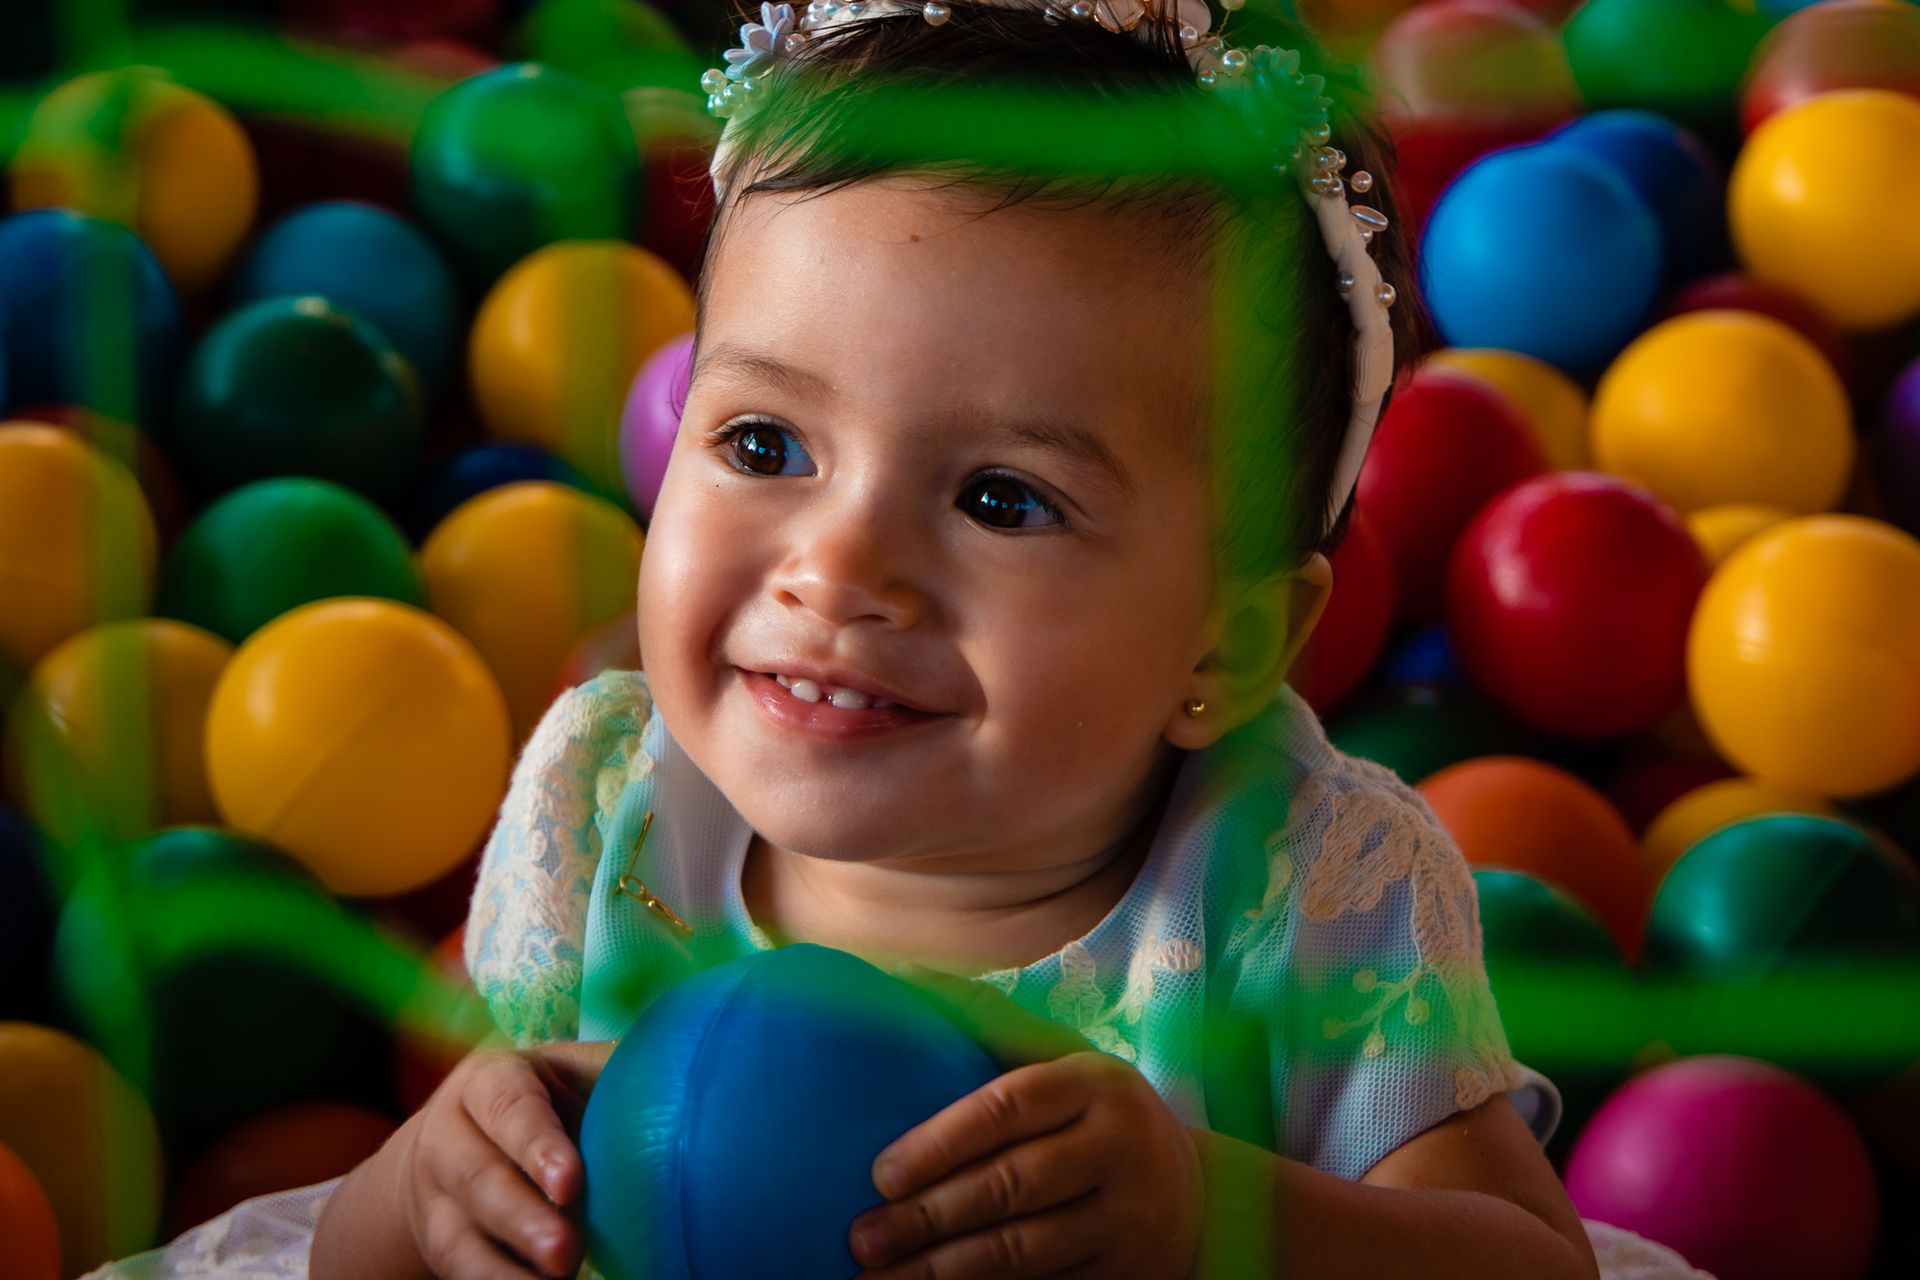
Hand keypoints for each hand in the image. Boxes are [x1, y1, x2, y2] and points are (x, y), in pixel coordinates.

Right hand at [398, 1040, 613, 1278]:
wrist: (462, 1138)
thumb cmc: (543, 1101)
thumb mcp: (567, 1074)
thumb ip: (611, 1074)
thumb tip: (682, 1072)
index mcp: (487, 1082)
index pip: (507, 1107)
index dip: (536, 1144)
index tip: (570, 1182)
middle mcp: (448, 1137)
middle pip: (477, 1178)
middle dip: (522, 1219)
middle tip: (565, 1250)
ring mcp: (436, 1197)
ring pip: (457, 1237)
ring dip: (504, 1270)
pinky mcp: (439, 1243)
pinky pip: (460, 1271)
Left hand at [849, 967, 1203, 1279]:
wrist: (1199, 1193)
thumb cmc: (1094, 1116)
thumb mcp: (1061, 1061)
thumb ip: (988, 1024)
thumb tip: (902, 978)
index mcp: (1095, 1084)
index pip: (1009, 1108)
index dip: (940, 1142)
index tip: (881, 1174)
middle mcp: (1121, 1149)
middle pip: (1012, 1185)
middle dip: (929, 1216)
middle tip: (863, 1238)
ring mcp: (1130, 1221)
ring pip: (1024, 1251)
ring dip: (944, 1270)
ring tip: (881, 1278)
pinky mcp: (1129, 1277)